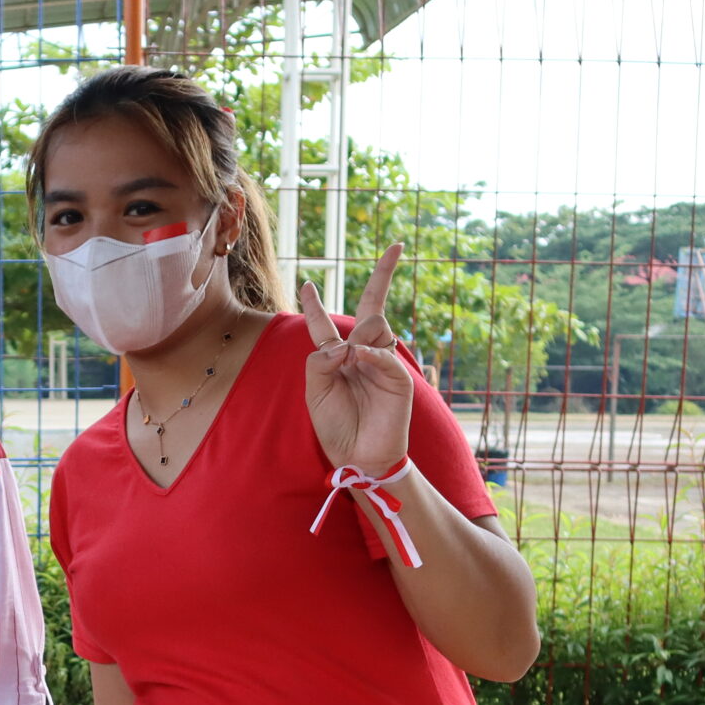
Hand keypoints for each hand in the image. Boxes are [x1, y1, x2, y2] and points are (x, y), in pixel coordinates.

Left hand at [298, 241, 413, 474]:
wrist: (359, 457)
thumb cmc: (336, 428)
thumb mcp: (315, 392)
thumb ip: (320, 362)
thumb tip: (346, 344)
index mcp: (335, 358)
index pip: (324, 324)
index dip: (314, 304)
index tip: (306, 283)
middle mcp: (360, 354)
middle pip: (370, 307)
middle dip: (383, 274)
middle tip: (396, 247)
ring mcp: (381, 361)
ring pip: (374, 324)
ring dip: (361, 333)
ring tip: (353, 360)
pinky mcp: (398, 375)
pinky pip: (382, 352)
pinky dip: (370, 354)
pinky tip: (362, 361)